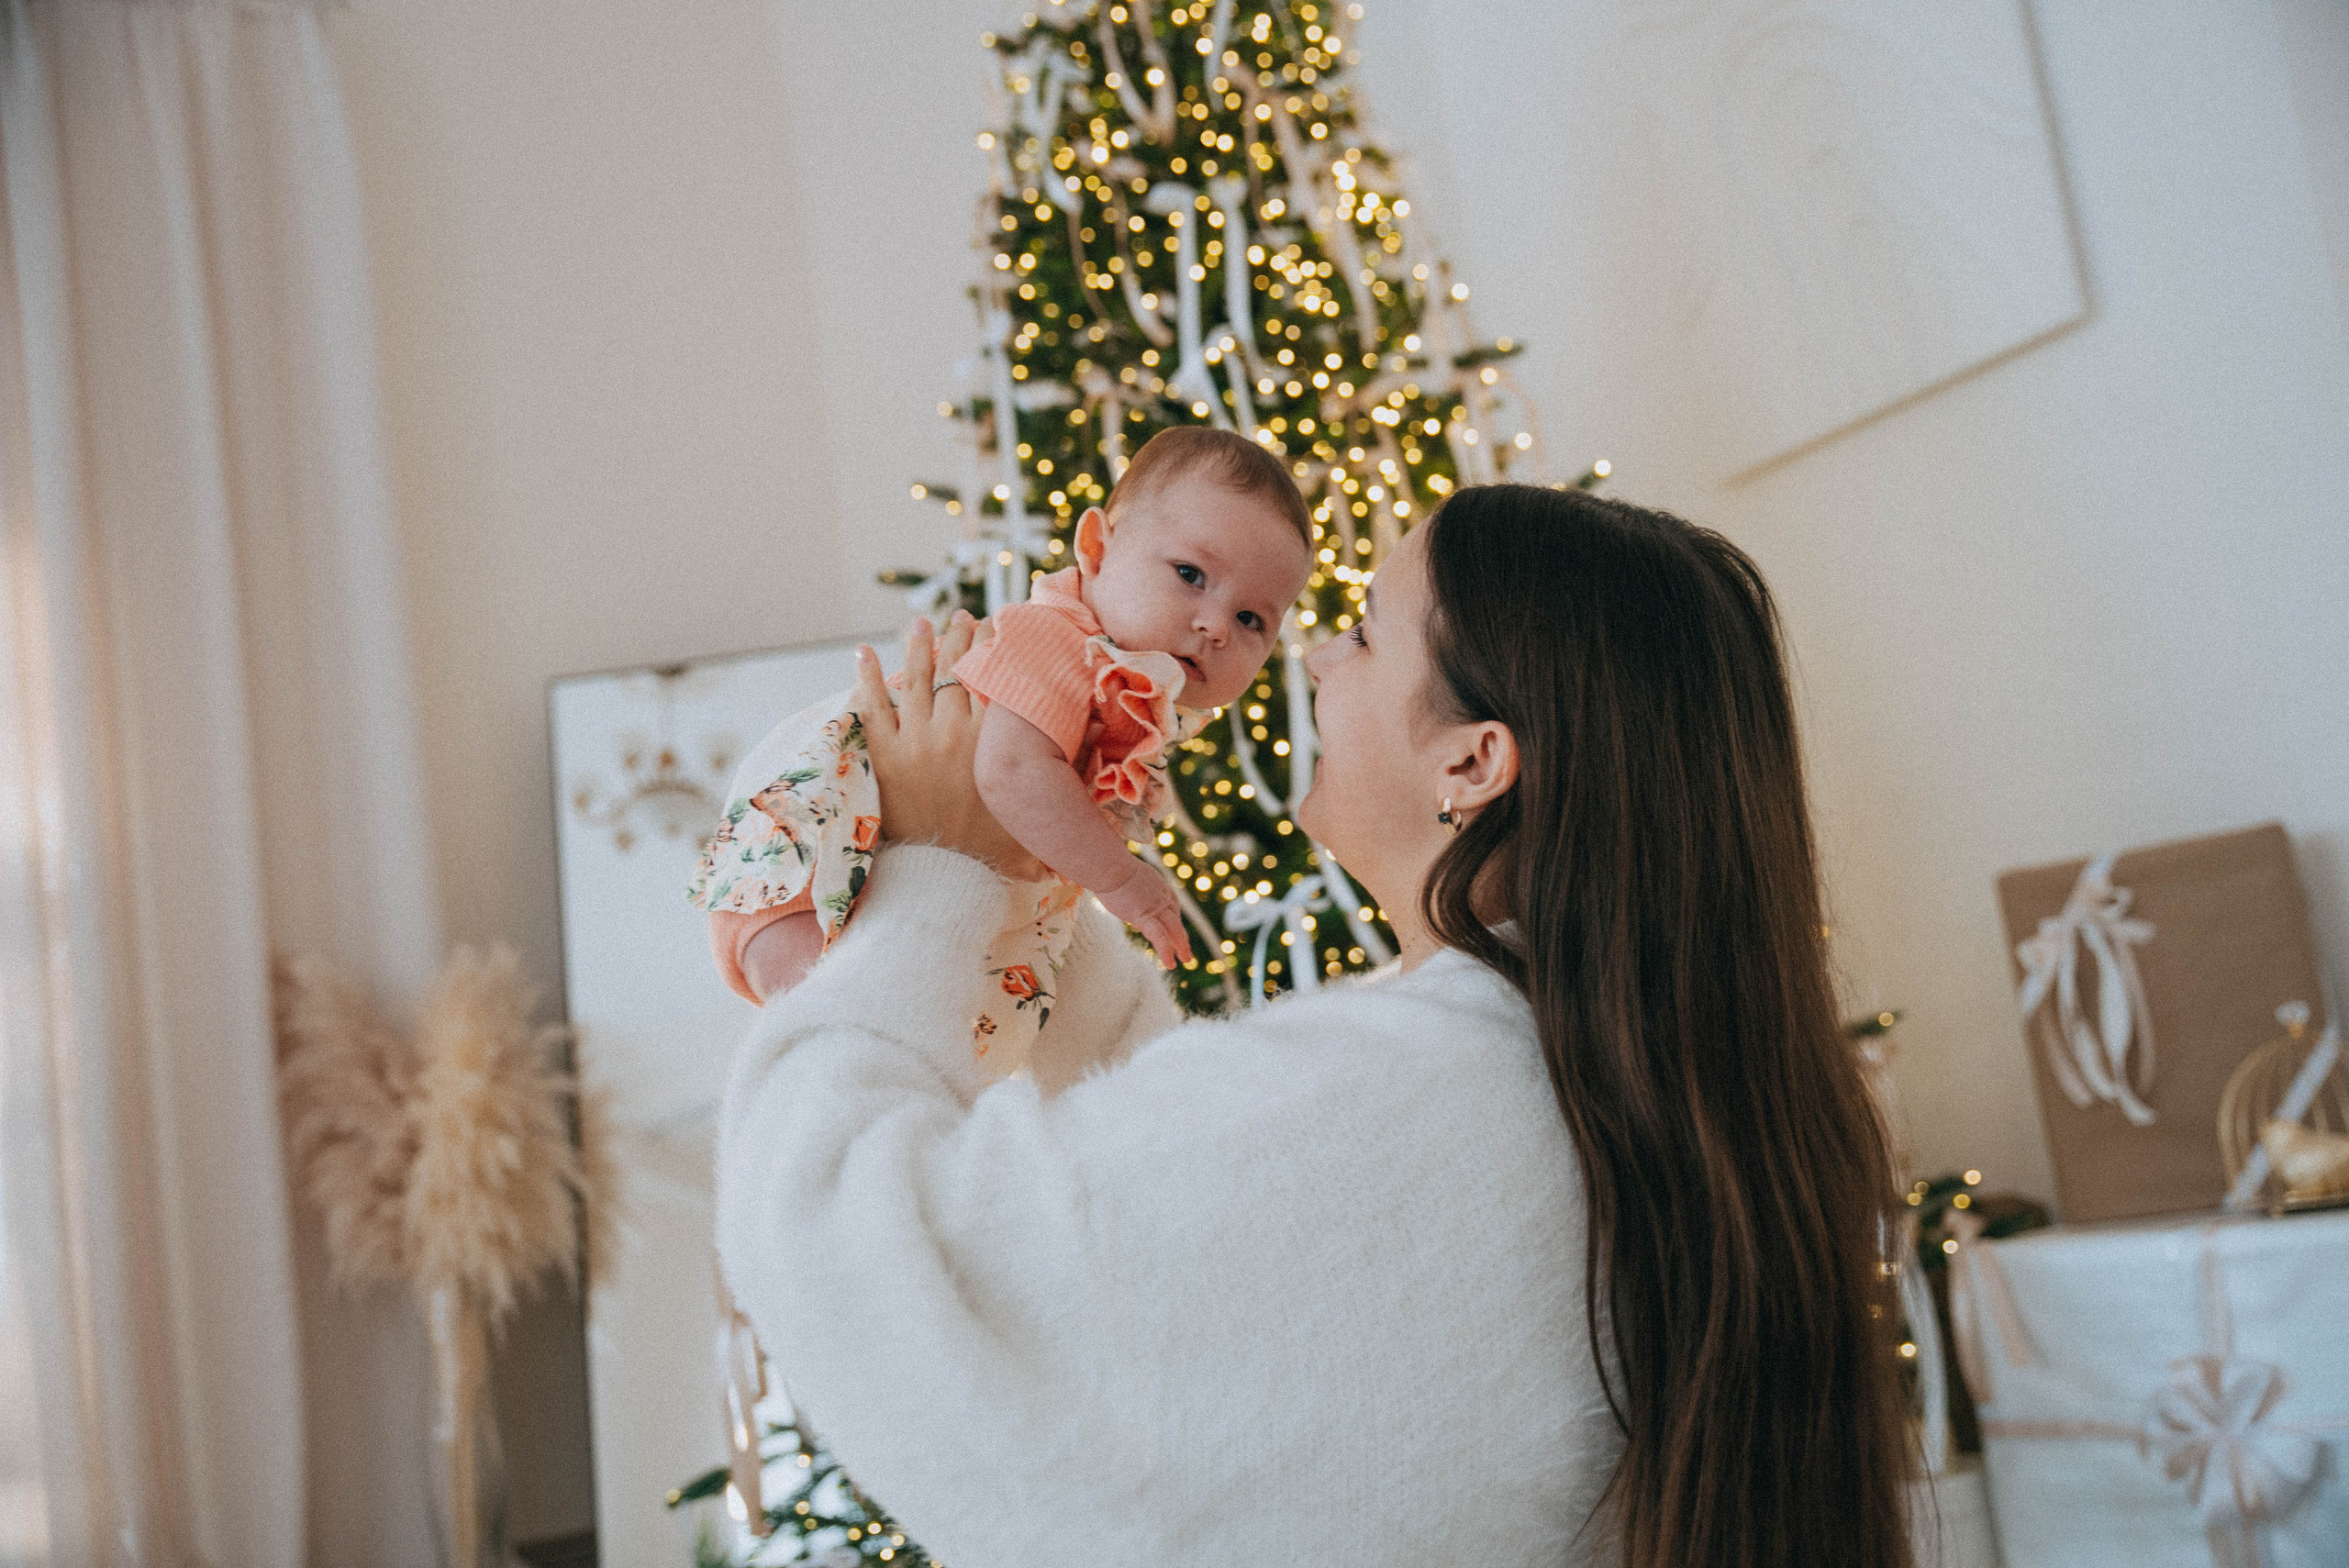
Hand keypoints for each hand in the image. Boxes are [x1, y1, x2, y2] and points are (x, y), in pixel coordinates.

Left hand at [850, 613, 1048, 881]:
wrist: (944, 879)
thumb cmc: (996, 852)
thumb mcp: (1042, 808)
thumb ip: (1070, 771)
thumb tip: (1100, 730)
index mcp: (991, 742)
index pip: (994, 679)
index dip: (995, 649)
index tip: (996, 629)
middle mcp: (954, 732)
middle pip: (957, 670)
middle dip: (960, 639)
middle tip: (962, 618)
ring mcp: (916, 741)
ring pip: (916, 679)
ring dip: (919, 646)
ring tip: (923, 624)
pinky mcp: (885, 757)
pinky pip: (872, 707)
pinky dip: (867, 677)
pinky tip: (863, 653)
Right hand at [1094, 858, 1192, 970]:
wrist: (1109, 865)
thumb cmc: (1108, 865)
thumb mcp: (1124, 873)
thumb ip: (1128, 885)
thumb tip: (1119, 891)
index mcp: (1158, 884)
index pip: (1171, 905)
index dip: (1173, 919)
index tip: (1173, 930)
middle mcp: (1161, 896)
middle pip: (1175, 919)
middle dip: (1181, 936)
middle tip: (1186, 951)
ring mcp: (1155, 907)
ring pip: (1174, 929)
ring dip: (1181, 946)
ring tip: (1185, 960)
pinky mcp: (1146, 917)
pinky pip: (1161, 937)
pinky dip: (1166, 951)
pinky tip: (1170, 963)